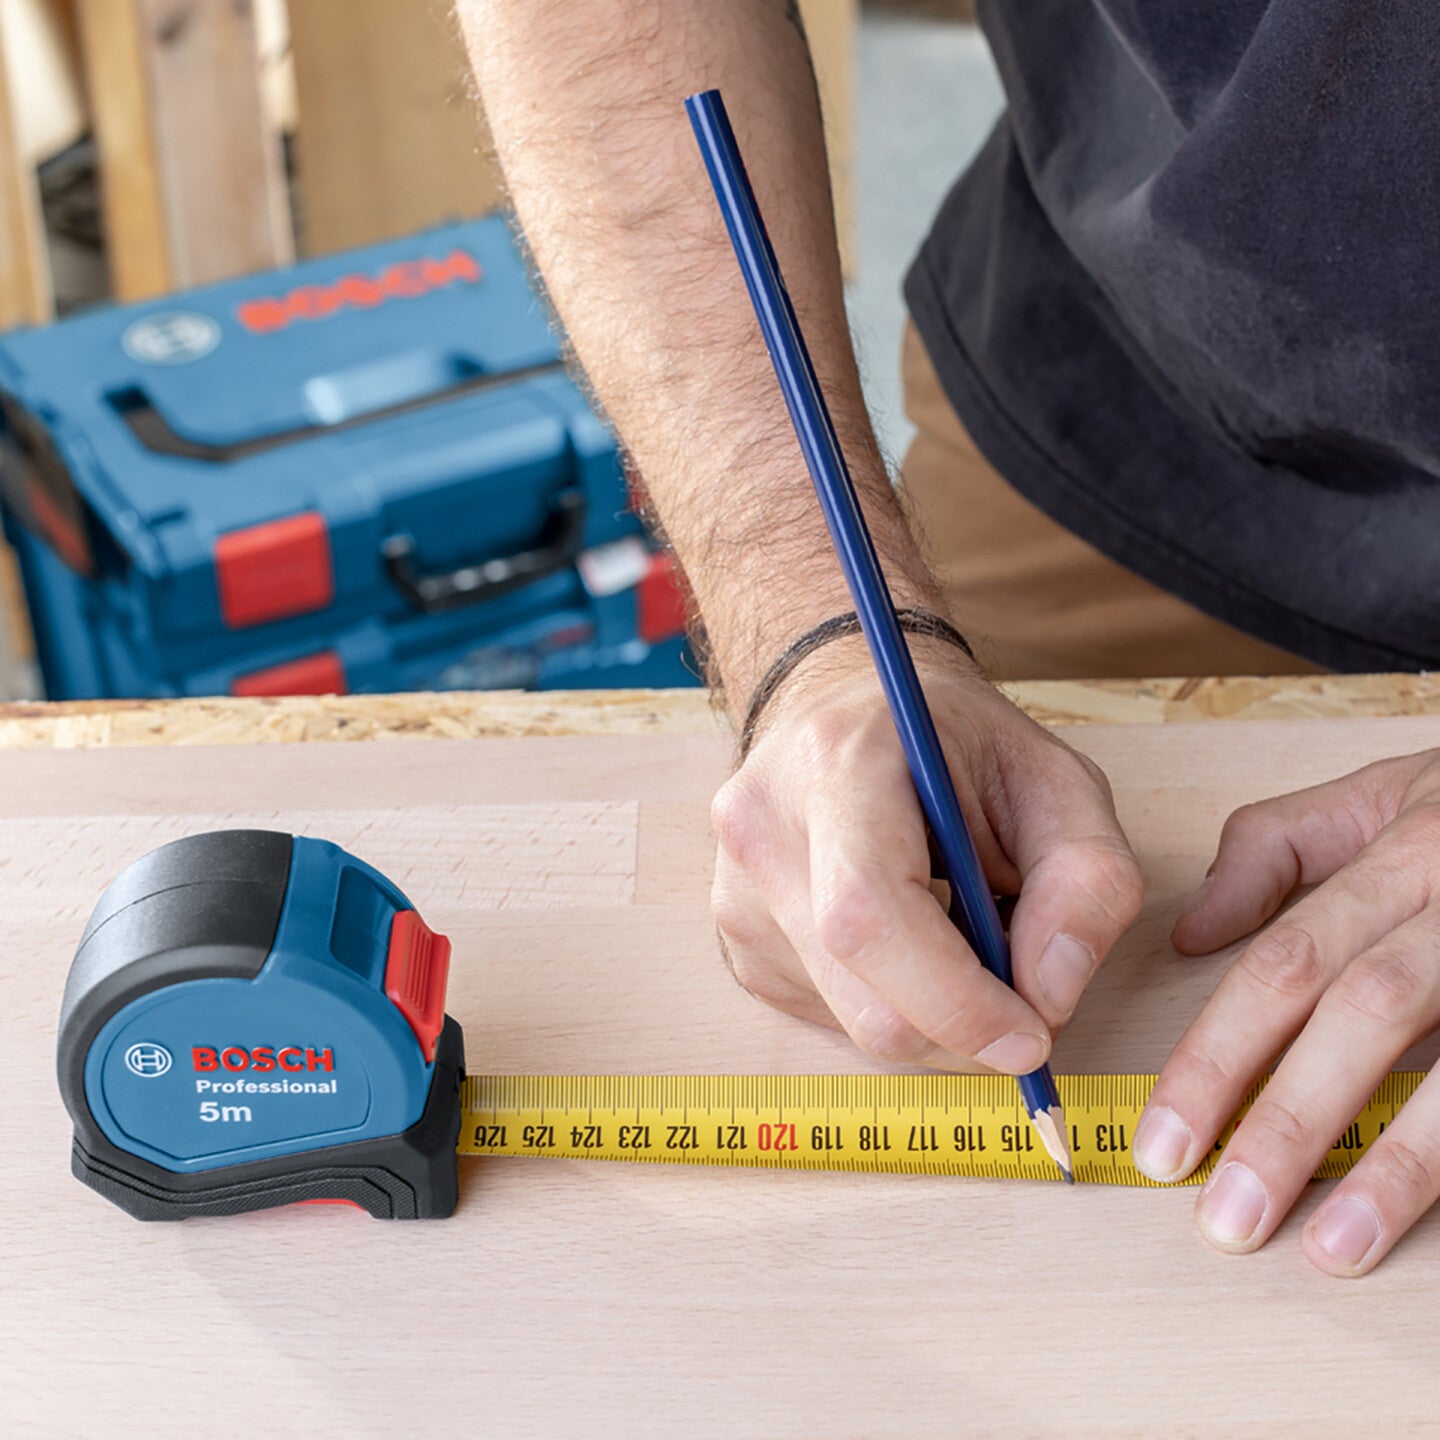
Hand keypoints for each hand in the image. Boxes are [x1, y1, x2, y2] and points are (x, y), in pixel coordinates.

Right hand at [710, 640, 1143, 1071]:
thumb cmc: (955, 745)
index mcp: (834, 764)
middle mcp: (764, 828)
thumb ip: (1087, 879)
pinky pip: (834, 1021)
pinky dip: (896, 1006)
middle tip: (1026, 1000)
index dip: (955, 1000)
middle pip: (863, 998)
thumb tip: (1050, 995)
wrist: (848, 710)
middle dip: (965, 1027)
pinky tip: (910, 941)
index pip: (869, 916)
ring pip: (854, 1025)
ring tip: (960, 936)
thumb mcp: (1057, 781)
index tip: (1032, 1036)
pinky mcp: (740, 943)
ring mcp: (737, 891)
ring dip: (935, 1017)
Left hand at [1135, 748, 1439, 1274]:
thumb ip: (1272, 851)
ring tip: (1332, 1249)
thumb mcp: (1377, 796)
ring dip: (1396, 1169)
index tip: (1164, 1144)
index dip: (1216, 1058)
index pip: (1283, 967)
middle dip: (1287, 1124)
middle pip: (1362, 1018)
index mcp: (1402, 856)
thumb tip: (1191, 932)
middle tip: (1225, 1220)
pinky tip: (1430, 1223)